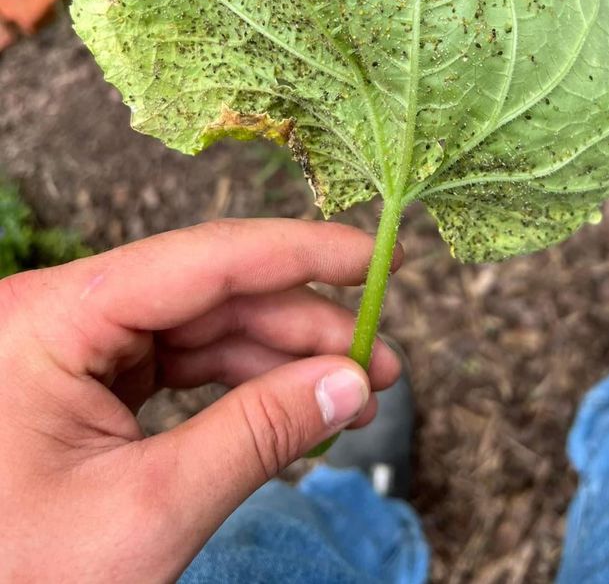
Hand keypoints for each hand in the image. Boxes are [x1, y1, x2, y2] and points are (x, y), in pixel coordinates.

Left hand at [0, 218, 401, 581]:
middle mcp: (59, 313)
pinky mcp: (86, 379)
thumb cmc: (21, 577)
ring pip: (203, 325)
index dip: (300, 253)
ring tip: (351, 393)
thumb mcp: (150, 511)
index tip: (376, 257)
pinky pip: (181, 361)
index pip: (203, 258)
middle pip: (210, 291)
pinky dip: (243, 382)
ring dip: (282, 356)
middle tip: (377, 362)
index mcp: (53, 318)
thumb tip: (349, 382)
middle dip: (302, 325)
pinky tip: (294, 404)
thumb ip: (258, 435)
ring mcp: (72, 344)